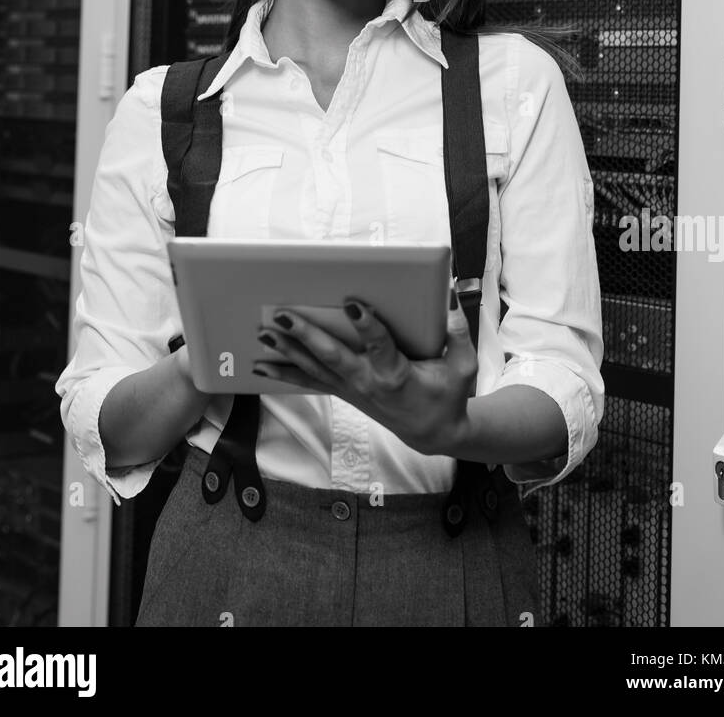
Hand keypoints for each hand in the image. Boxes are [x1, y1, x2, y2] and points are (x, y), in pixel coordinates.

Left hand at [252, 296, 477, 455]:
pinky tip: (260, 364)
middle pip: (332, 357)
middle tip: (284, 317)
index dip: (367, 326)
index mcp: (397, 375)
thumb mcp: (463, 366)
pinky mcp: (344, 391)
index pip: (379, 347)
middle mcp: (368, 383)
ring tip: (263, 334)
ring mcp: (352, 389)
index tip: (352, 304)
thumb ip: (457, 330)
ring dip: (287, 351)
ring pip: (314, 368)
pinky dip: (284, 372)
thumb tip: (450, 291)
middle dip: (306, 335)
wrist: (432, 432)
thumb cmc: (449, 395)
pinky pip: (309, 380)